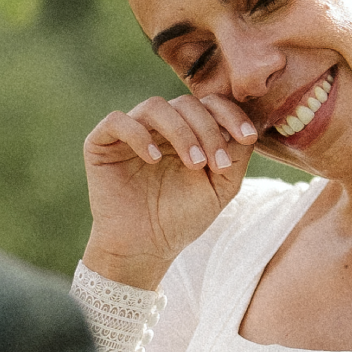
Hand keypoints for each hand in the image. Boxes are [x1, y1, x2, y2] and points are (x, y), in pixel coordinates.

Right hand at [81, 89, 258, 288]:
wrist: (145, 248)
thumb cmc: (182, 219)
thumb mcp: (221, 187)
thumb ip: (236, 155)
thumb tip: (250, 123)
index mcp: (187, 132)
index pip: (208, 104)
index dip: (229, 114)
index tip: (247, 136)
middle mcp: (158, 127)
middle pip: (186, 103)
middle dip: (207, 130)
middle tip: (215, 163)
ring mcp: (130, 132)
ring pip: (155, 106)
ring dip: (181, 132)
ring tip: (193, 164)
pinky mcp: (101, 143)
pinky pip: (116, 120)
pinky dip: (138, 134)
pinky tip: (153, 160)